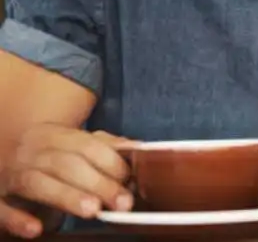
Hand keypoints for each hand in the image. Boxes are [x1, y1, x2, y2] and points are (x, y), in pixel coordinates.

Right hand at [0, 125, 137, 238]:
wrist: (1, 162)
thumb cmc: (49, 160)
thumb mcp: (73, 147)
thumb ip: (105, 147)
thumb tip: (137, 149)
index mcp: (53, 135)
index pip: (86, 145)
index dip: (111, 162)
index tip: (130, 181)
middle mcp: (30, 152)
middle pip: (66, 164)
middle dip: (98, 183)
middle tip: (122, 203)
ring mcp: (10, 175)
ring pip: (37, 183)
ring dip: (67, 196)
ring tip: (92, 210)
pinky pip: (3, 210)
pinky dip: (18, 219)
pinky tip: (36, 229)